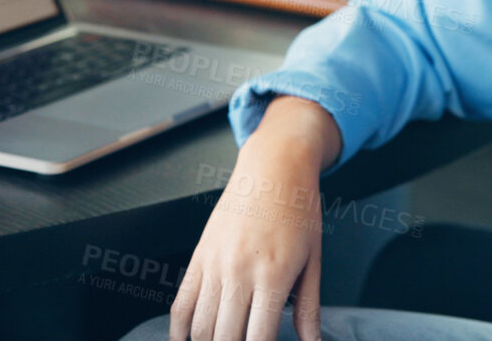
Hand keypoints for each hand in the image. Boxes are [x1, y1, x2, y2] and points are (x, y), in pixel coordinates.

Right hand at [171, 97, 341, 340]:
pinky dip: (178, 330)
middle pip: (225, 338)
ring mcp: (214, 265)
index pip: (259, 339)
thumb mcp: (314, 260)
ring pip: (200, 327)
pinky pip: (181, 304)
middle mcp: (239, 273)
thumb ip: (309, 307)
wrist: (273, 167)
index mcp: (273, 276)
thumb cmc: (298, 210)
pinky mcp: (199, 257)